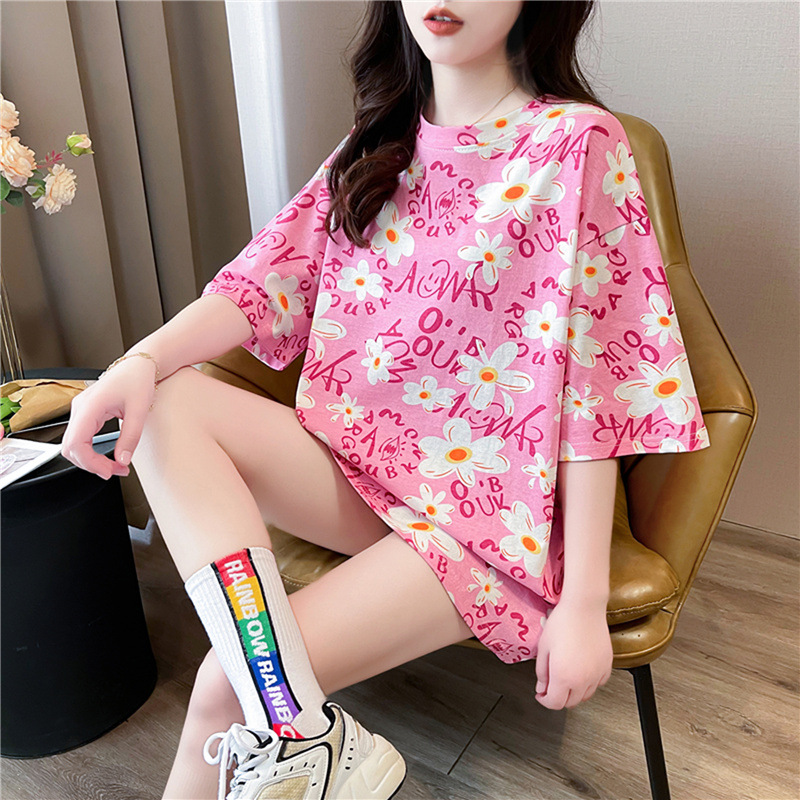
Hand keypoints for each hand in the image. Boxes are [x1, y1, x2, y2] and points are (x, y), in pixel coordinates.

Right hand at [61, 356, 157, 479]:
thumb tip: (122, 460)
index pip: (76, 443)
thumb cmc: (137, 380)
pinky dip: (92, 452)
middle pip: (71, 448)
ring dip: (92, 460)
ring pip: (74, 445)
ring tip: (117, 466)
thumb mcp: (139, 410)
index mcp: (90, 405)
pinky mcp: (85, 414)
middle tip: (117, 470)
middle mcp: (80, 408)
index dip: (89, 462)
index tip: (108, 471)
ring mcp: (80, 411)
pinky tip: (108, 457)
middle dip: (92, 464)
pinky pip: (81, 439)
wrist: (137, 365)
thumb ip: (130, 437)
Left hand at [534, 595, 612, 709]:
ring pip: (585, 696)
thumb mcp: (543, 647)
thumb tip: (542, 687)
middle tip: (550, 686)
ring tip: (565, 677)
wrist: (584, 608)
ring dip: (573, 692)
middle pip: (570, 703)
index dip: (544, 700)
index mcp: (563, 676)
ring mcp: (597, 674)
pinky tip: (581, 672)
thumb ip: (541, 672)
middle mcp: (582, 679)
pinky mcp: (607, 666)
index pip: (554, 703)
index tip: (541, 694)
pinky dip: (589, 683)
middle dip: (558, 697)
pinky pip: (598, 684)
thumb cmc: (563, 623)